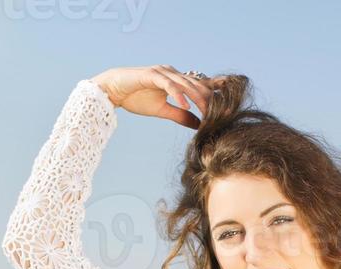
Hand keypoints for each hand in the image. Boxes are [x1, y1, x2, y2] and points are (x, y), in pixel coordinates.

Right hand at [90, 65, 228, 128]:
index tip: (227, 107)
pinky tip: (187, 106)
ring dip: (199, 99)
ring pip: (186, 84)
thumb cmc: (136, 98)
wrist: (113, 90)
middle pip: (197, 85)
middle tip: (223, 114)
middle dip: (210, 99)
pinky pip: (169, 85)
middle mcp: (172, 73)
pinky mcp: (152, 74)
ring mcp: (163, 72)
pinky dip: (179, 95)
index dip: (213, 94)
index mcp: (176, 81)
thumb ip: (180, 115)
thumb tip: (198, 124)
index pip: (198, 86)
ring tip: (209, 112)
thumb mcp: (162, 111)